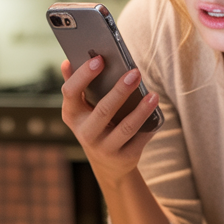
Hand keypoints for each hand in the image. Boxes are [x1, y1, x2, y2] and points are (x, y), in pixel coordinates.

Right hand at [60, 56, 159, 183]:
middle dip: (120, 91)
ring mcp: (105, 148)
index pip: (71, 92)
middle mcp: (86, 133)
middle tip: (135, 73)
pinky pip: (141, 139)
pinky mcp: (125, 157)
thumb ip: (76, 85)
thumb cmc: (95, 124)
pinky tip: (157, 112)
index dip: (83, 75)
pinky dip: (150, 125)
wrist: (108, 163)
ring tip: (153, 95)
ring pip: (126, 128)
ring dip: (141, 111)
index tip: (99, 59)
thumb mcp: (82, 109)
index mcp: (72, 115)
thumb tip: (66, 62)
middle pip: (103, 111)